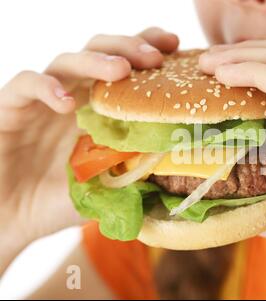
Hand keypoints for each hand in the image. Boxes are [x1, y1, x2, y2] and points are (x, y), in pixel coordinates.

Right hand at [0, 27, 178, 271]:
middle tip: (154, 58)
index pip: (125, 64)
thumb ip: (137, 167)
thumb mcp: (109, 183)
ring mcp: (43, 100)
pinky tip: (66, 103)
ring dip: (95, 61)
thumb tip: (179, 157)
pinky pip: (25, 84)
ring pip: (67, 61)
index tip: (175, 45)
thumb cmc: (62, 199)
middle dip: (129, 48)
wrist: (14, 219)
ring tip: (120, 71)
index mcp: (100, 108)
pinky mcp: (11, 108)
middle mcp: (74, 96)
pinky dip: (46, 87)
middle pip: (100, 51)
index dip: (148, 47)